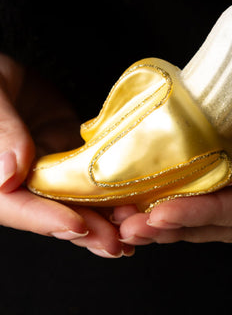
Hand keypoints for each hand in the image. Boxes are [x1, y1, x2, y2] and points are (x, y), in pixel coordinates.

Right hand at [0, 53, 133, 257]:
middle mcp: (19, 182)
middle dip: (84, 230)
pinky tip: (132, 206)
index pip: (14, 206)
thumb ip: (2, 132)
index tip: (76, 226)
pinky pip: (88, 182)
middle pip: (49, 214)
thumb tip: (8, 175)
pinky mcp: (68, 160)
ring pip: (73, 203)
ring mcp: (46, 172)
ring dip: (102, 220)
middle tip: (116, 243)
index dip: (45, 219)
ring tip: (131, 233)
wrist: (10, 74)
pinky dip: (108, 195)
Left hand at [114, 83, 231, 244]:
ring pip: (215, 220)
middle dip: (175, 226)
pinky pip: (214, 203)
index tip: (161, 213)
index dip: (205, 213)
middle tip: (128, 227)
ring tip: (128, 223)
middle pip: (226, 225)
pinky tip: (151, 203)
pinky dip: (182, 203)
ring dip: (171, 221)